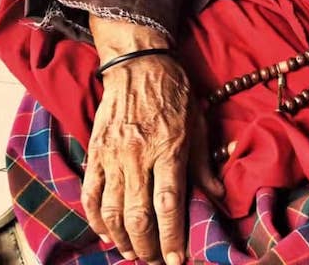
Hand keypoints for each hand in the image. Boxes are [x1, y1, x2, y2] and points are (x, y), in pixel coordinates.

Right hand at [82, 20, 223, 264]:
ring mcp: (114, 155)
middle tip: (155, 261)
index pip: (169, 206)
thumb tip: (217, 195)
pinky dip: (96, 219)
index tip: (176, 260)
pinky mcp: (96, 151)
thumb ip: (203, 163)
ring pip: (112, 211)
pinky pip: (91, 193)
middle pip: (138, 217)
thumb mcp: (198, 123)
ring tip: (132, 252)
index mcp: (169, 149)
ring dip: (122, 239)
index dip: (172, 239)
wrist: (139, 63)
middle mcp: (139, 156)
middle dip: (147, 248)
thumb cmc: (174, 91)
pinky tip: (106, 232)